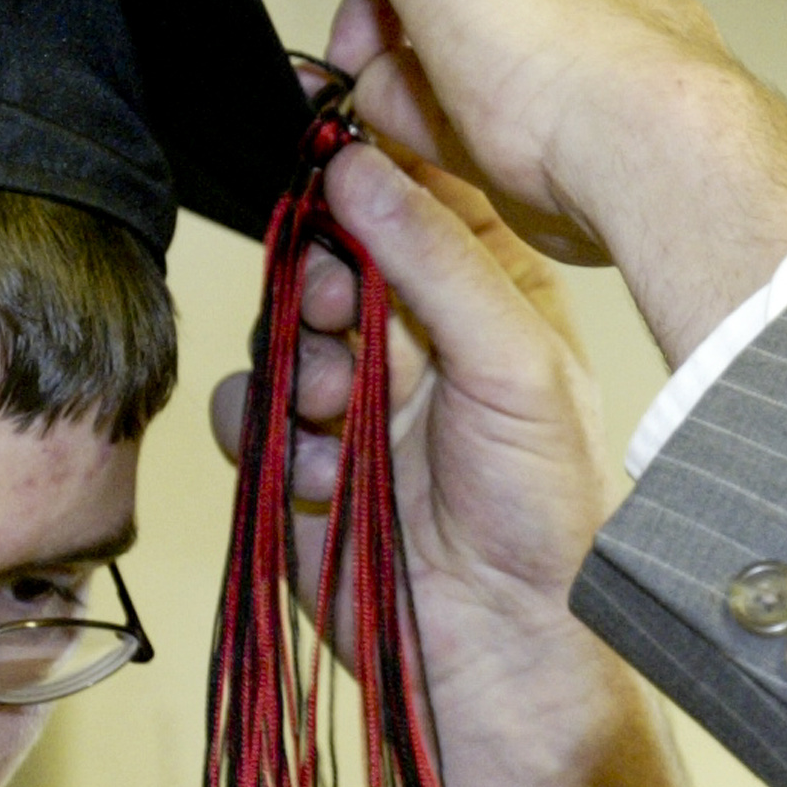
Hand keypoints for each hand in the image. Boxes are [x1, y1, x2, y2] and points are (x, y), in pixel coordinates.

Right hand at [209, 143, 697, 786]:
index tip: (320, 140)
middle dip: (320, 274)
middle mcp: (417, 337)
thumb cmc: (540, 514)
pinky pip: (246, 410)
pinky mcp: (299, 457)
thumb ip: (437, 259)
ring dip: (298, 362)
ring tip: (340, 409)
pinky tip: (325, 476)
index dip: (362, 166)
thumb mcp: (513, 365)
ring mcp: (352, 396)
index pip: (413, 196)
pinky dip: (271, 435)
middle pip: (328, 251)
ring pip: (279, 327)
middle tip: (335, 304)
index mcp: (486, 296)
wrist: (493, 646)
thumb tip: (359, 166)